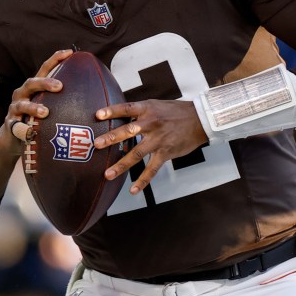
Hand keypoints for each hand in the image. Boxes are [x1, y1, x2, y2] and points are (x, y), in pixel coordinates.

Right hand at [2, 49, 71, 154]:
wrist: (11, 138)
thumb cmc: (36, 119)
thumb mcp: (48, 106)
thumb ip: (63, 100)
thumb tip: (92, 95)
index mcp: (33, 88)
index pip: (44, 69)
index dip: (55, 59)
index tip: (70, 53)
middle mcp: (22, 94)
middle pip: (31, 83)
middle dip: (45, 83)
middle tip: (60, 86)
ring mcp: (14, 108)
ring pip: (22, 104)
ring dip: (34, 107)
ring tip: (45, 112)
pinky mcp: (10, 124)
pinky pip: (15, 126)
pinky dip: (23, 129)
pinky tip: (30, 133)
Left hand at [93, 99, 208, 194]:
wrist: (200, 120)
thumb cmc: (176, 111)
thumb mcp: (156, 105)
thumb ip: (139, 111)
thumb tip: (120, 116)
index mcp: (148, 109)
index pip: (127, 108)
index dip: (112, 111)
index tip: (98, 115)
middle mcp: (151, 123)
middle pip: (128, 131)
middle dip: (111, 138)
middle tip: (96, 144)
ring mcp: (158, 140)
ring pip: (137, 154)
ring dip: (121, 165)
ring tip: (107, 174)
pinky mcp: (165, 153)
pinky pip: (152, 169)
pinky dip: (142, 181)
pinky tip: (133, 190)